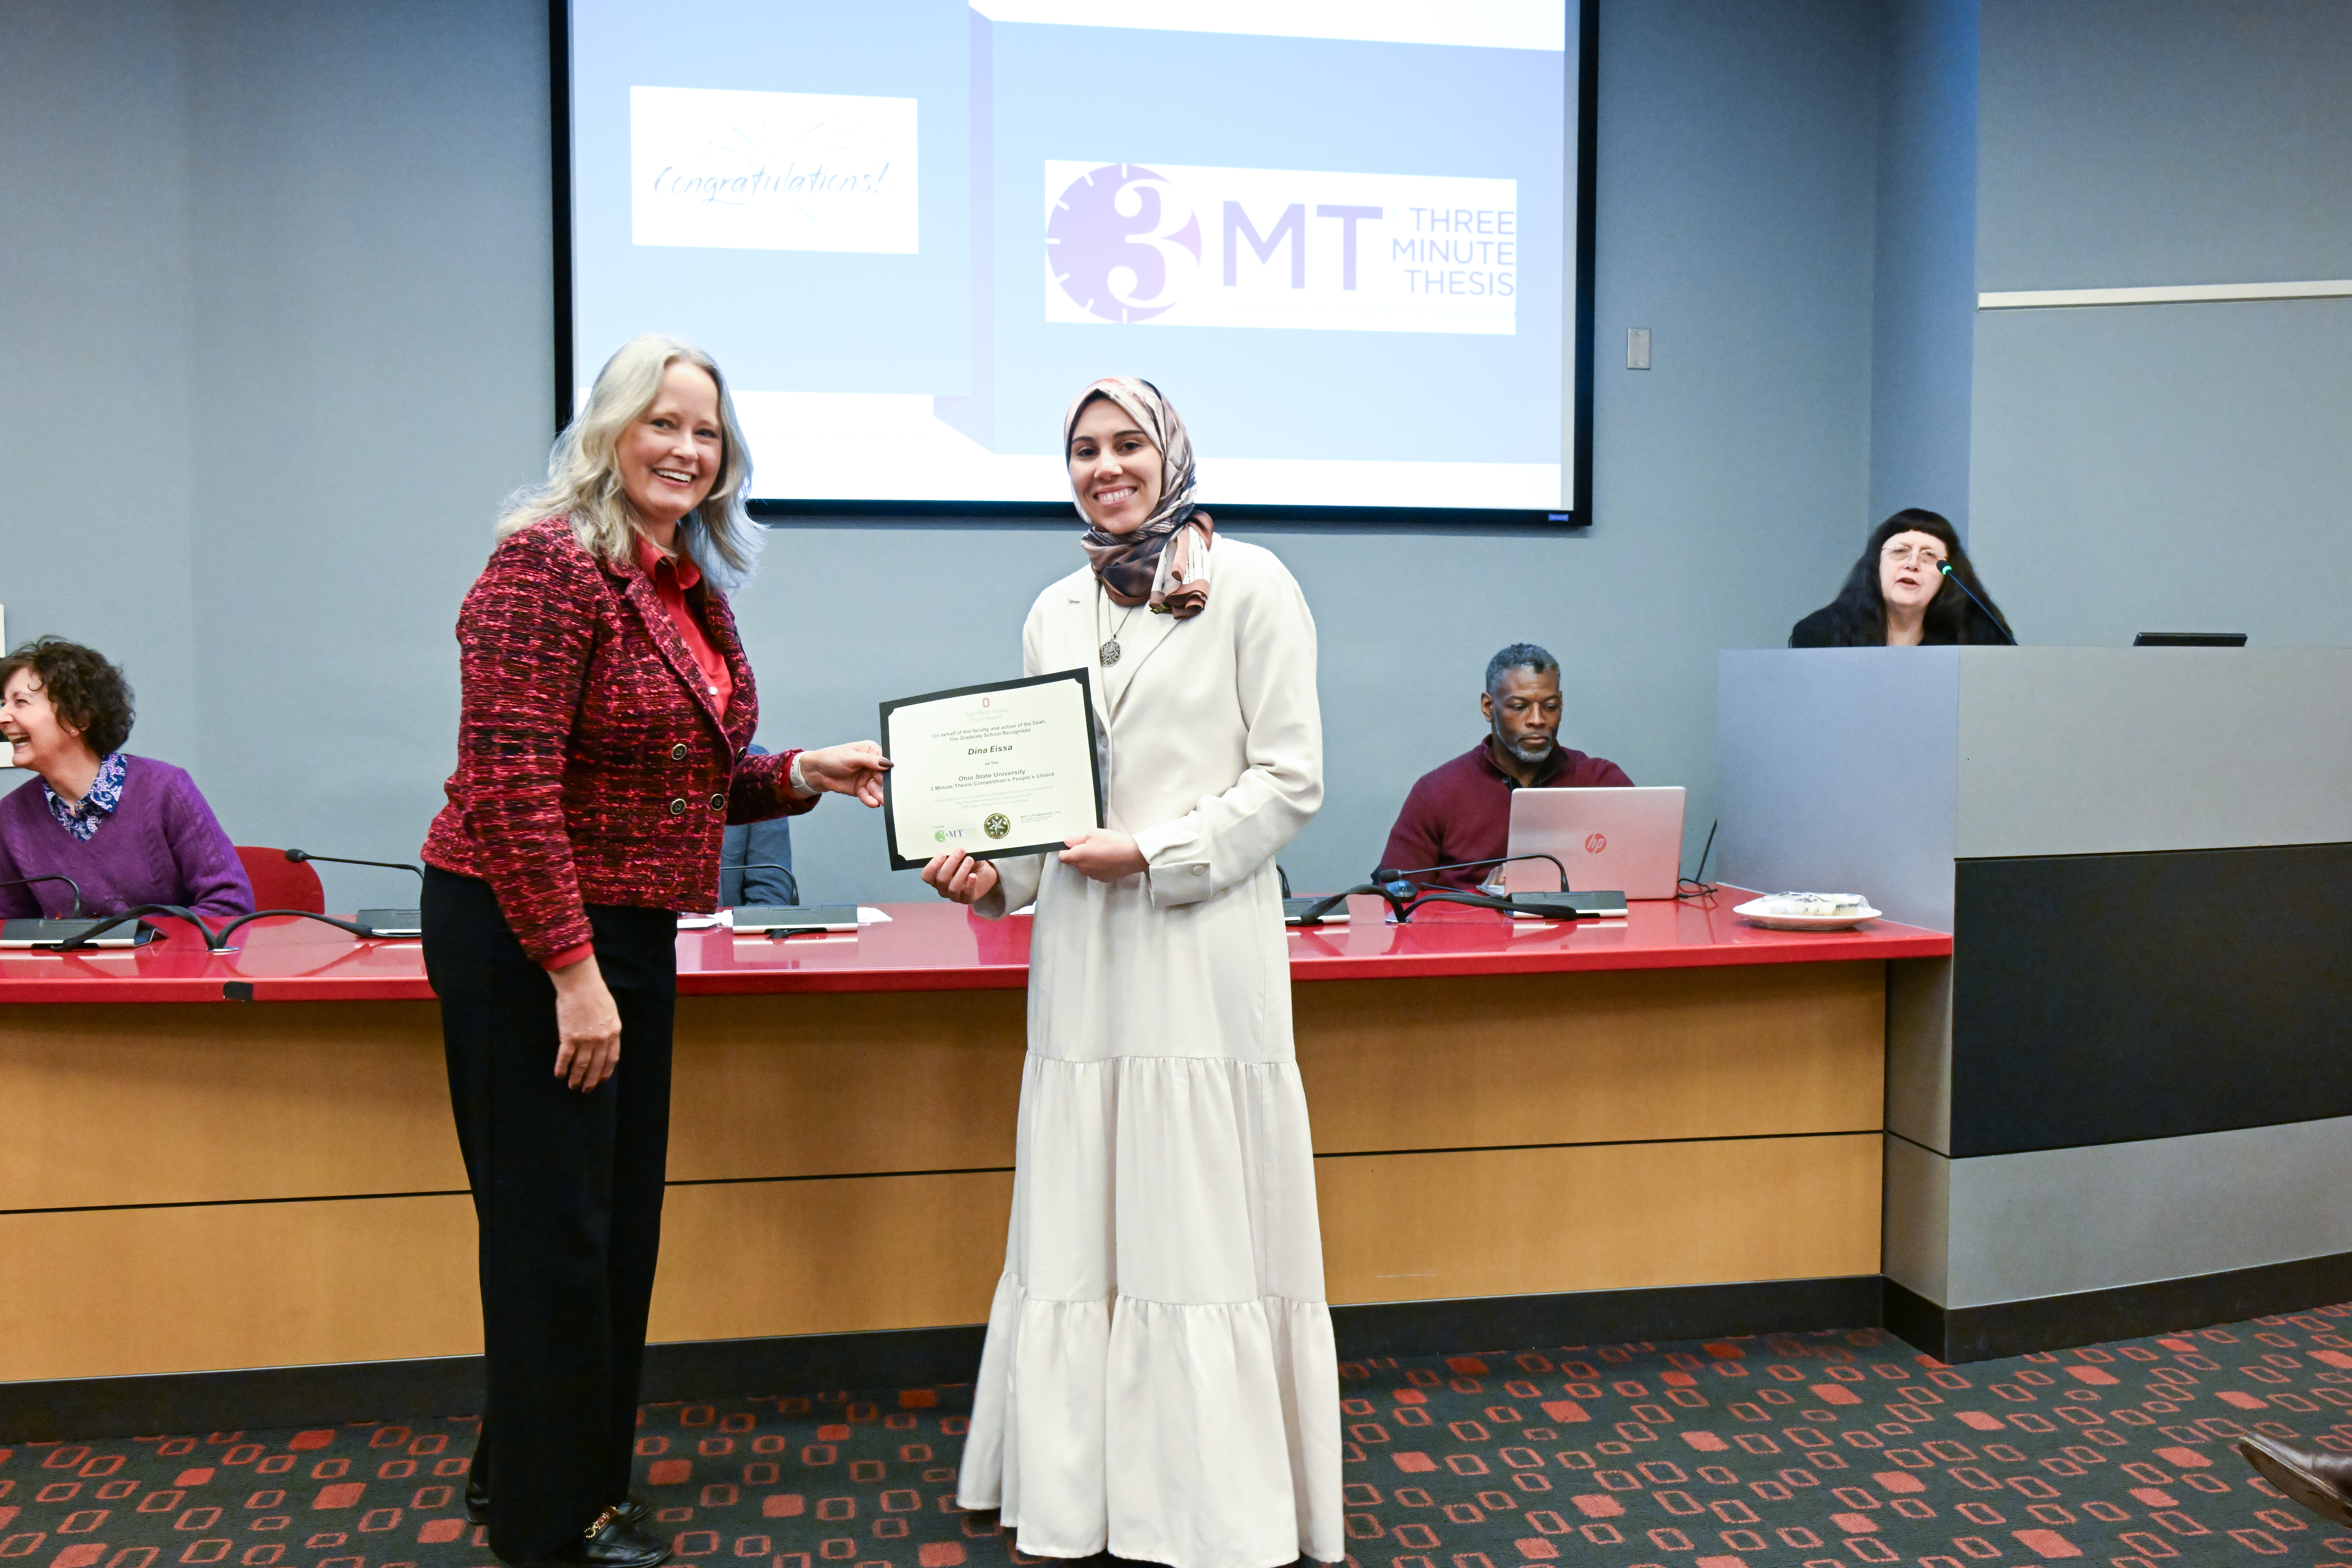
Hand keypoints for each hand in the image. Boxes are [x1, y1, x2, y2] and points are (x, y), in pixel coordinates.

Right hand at [548, 955, 620, 1091]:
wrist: (581, 984)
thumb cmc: (596, 994)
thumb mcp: (610, 1012)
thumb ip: (609, 1027)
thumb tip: (606, 1039)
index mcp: (614, 1032)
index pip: (611, 1059)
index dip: (605, 1072)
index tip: (601, 1080)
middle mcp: (601, 1039)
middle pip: (596, 1065)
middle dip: (591, 1080)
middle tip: (586, 1090)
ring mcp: (585, 1040)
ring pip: (581, 1065)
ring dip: (576, 1078)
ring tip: (572, 1086)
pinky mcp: (569, 1037)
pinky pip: (565, 1058)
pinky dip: (561, 1068)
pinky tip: (559, 1075)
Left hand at [796, 741, 889, 806]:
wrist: (816, 772)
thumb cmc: (831, 758)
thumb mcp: (851, 757)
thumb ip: (870, 760)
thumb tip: (887, 763)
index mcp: (871, 751)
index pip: (885, 760)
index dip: (889, 769)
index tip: (894, 777)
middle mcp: (871, 764)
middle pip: (883, 776)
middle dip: (886, 784)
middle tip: (890, 792)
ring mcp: (866, 777)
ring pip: (877, 787)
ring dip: (879, 794)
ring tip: (881, 800)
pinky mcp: (860, 789)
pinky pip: (868, 795)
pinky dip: (870, 799)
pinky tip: (873, 803)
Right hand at [922, 848, 1000, 905]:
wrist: (984, 872)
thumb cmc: (966, 862)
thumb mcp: (959, 856)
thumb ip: (952, 853)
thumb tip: (952, 845)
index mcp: (936, 877)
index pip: (927, 876)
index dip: (932, 866)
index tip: (942, 854)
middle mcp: (942, 888)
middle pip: (941, 879)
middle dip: (951, 863)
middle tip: (961, 851)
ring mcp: (954, 896)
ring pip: (953, 887)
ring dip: (961, 872)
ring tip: (970, 859)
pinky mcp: (967, 899)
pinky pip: (966, 894)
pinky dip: (970, 884)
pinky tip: (973, 875)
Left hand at [1059, 828, 1146, 882]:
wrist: (1132, 856)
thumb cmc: (1111, 843)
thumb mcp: (1093, 834)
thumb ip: (1077, 839)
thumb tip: (1066, 841)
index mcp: (1078, 857)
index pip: (1063, 857)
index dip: (1066, 850)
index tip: (1074, 844)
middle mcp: (1083, 869)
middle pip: (1075, 862)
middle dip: (1079, 854)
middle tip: (1092, 844)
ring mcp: (1093, 875)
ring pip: (1085, 867)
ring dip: (1089, 860)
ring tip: (1102, 851)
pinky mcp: (1103, 879)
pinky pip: (1096, 871)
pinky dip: (1098, 866)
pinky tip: (1108, 859)